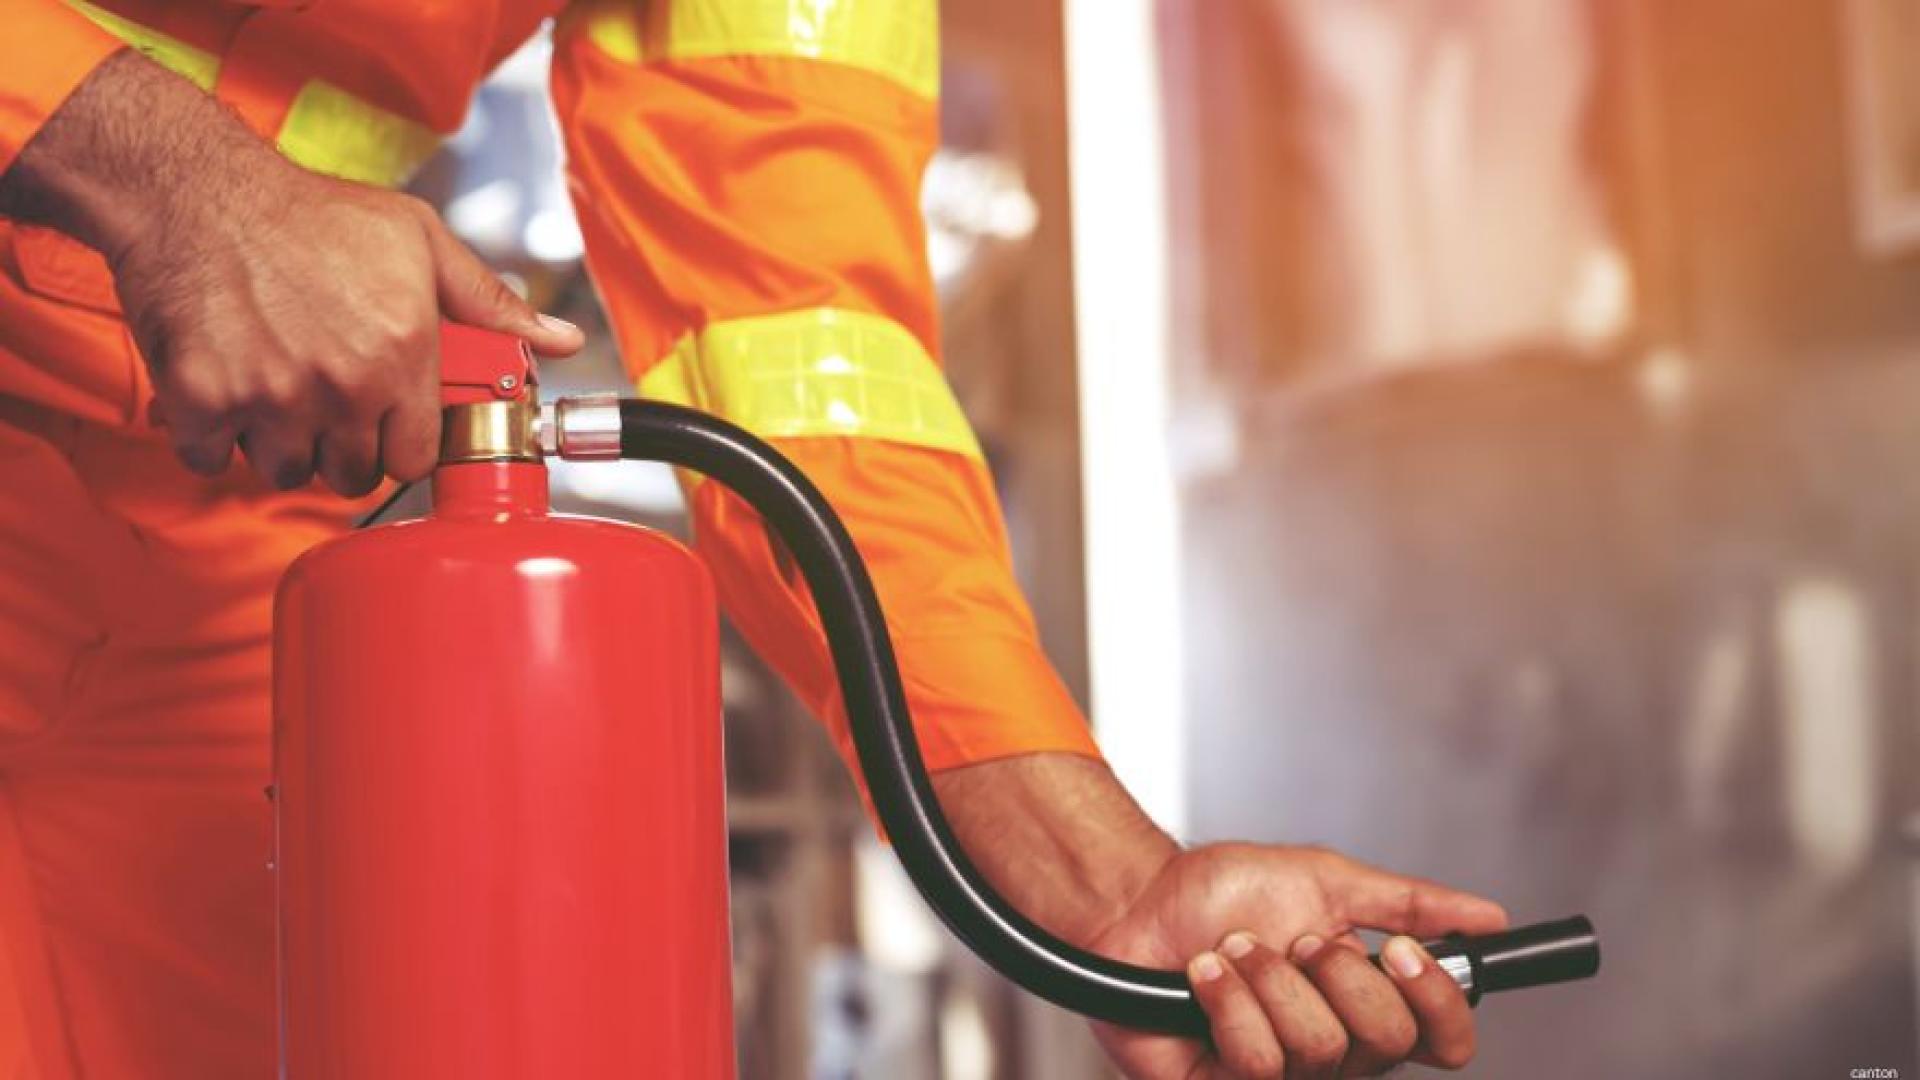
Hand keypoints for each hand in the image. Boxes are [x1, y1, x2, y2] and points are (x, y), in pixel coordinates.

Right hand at [0, 50, 582, 494]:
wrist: (198, 191)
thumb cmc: (310, 214)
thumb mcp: (419, 242)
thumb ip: (491, 304)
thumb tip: (561, 341)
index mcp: (401, 352)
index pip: (416, 459)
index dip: (401, 445)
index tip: (387, 425)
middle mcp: (342, 384)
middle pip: (353, 476)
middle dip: (344, 449)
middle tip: (329, 402)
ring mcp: (270, 396)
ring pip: (287, 471)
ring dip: (281, 445)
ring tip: (278, 388)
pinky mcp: (204, 398)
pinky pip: (212, 458)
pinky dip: (214, 436)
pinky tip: (227, 389)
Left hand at [931, 754, 1507, 1079]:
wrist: (1141, 898)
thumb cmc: (1223, 892)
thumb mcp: (1326, 881)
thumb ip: (1411, 903)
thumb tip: (1489, 918)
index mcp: (1370, 1007)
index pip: (1445, 1040)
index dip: (1437, 1002)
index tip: (1398, 949)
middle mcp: (1336, 1050)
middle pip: (1385, 1041)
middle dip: (1337, 973)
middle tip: (1297, 939)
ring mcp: (1282, 1073)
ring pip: (1318, 1047)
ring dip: (1271, 978)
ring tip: (1237, 949)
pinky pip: (1257, 1062)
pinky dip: (1228, 999)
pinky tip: (1205, 973)